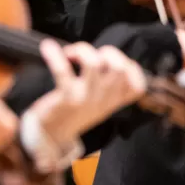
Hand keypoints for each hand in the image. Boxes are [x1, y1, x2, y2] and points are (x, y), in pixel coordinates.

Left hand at [24, 40, 147, 148]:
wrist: (52, 137)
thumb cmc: (74, 114)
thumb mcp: (99, 106)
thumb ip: (109, 88)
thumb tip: (107, 58)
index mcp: (113, 102)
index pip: (136, 86)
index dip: (132, 68)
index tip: (119, 61)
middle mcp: (103, 100)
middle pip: (118, 68)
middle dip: (108, 52)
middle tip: (93, 54)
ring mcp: (86, 98)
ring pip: (93, 64)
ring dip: (82, 50)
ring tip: (70, 53)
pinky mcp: (66, 98)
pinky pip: (63, 71)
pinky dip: (54, 55)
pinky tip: (48, 47)